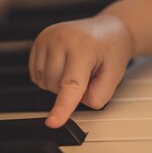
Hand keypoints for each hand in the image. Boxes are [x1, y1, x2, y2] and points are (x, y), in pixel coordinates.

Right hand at [29, 13, 133, 127]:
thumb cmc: (112, 51)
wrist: (108, 30)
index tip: (52, 123)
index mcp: (83, 47)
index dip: (62, 106)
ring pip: (44, 81)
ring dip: (59, 84)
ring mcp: (47, 37)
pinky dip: (50, 77)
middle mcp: (61, 38)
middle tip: (89, 73)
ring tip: (77, 67)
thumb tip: (73, 104)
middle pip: (56, 86)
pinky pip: (37, 74)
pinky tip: (64, 65)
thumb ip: (98, 95)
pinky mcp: (38, 41)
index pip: (71, 84)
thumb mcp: (115, 75)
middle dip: (72, 90)